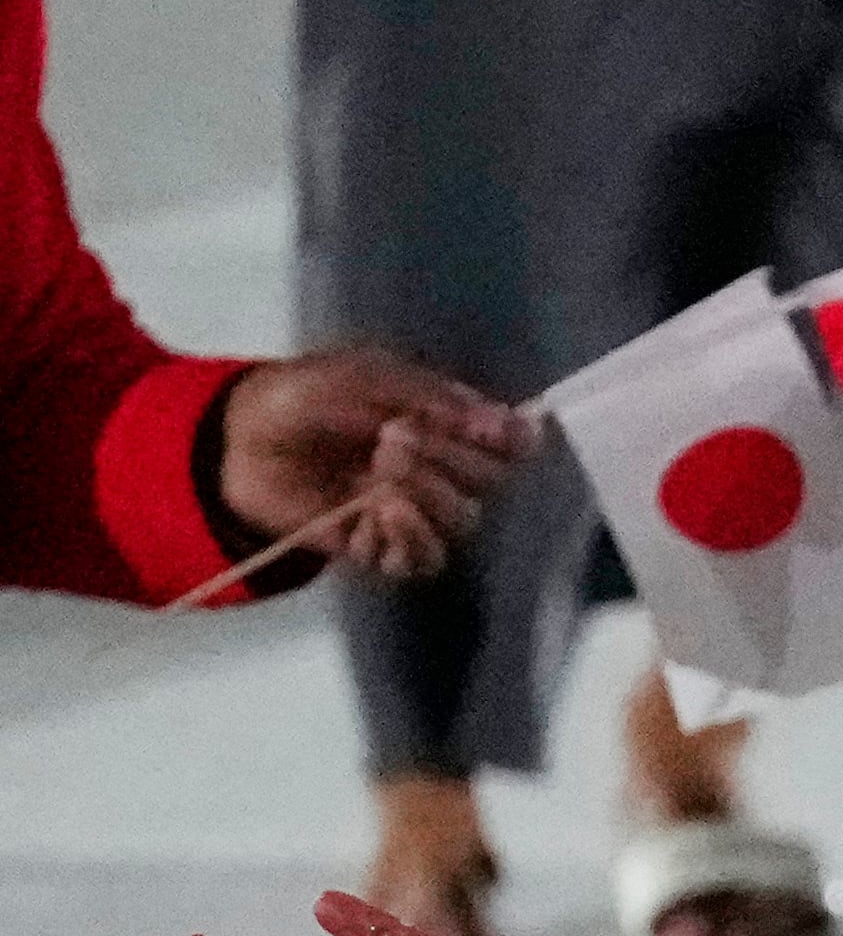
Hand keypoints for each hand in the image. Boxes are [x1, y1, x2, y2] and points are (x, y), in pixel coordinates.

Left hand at [217, 350, 534, 582]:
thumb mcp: (365, 375)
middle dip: (450, 459)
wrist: (231, 444)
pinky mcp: (381, 550)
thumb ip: (438, 397)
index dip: (510, 440)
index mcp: (442, 425)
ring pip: (463, 523)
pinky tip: (377, 515)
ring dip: (428, 497)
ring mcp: (410, 513)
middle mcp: (437, 471)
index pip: (509, 443)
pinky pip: (426, 560)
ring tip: (379, 476)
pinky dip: (409, 537)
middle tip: (394, 437)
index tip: (488, 431)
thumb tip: (518, 424)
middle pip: (490, 483)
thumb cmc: (297, 398)